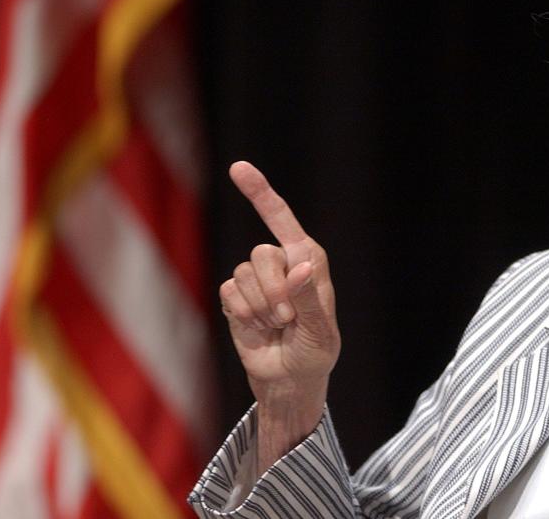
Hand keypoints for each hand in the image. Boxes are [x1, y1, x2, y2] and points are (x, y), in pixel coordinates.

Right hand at [220, 161, 339, 463]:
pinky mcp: (235, 297)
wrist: (289, 380)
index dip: (259, 192)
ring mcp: (256, 279)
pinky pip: (229, 292)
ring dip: (261, 308)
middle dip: (274, 291)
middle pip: (261, 254)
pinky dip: (243, 314)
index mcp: (308, 258)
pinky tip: (258, 328)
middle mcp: (281, 262)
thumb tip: (299, 266)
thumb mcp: (319, 331)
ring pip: (243, 274)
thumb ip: (308, 298)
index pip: (280, 218)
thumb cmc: (314, 353)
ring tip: (277, 326)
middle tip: (289, 320)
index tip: (238, 168)